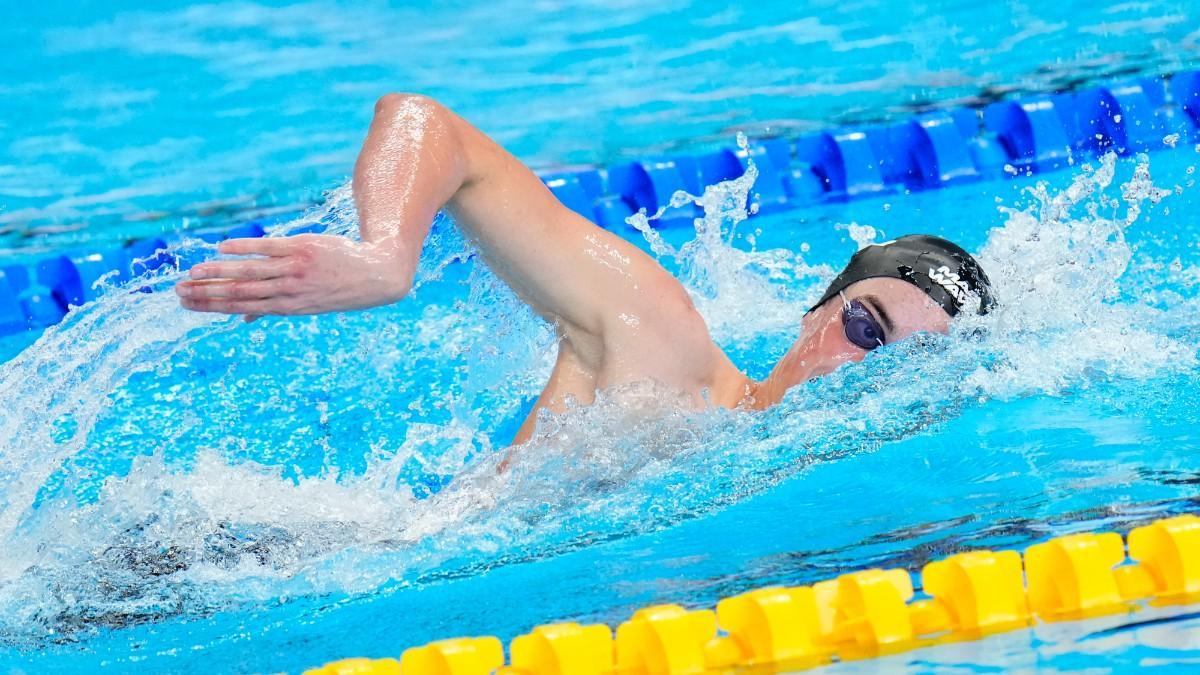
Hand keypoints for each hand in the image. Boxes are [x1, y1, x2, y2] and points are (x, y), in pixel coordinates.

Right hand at [175, 234, 413, 319]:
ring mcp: (295, 269)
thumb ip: (275, 307)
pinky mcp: (302, 248)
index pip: (242, 307)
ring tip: (193, 273)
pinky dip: (244, 248)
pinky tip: (223, 248)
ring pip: (250, 272)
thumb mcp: (309, 305)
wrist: (376, 274)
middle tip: (178, 292)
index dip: (212, 306)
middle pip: (240, 292)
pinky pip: (268, 247)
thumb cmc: (338, 289)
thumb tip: (244, 319)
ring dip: (218, 273)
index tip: (186, 305)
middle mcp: (289, 290)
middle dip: (207, 293)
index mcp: (288, 307)